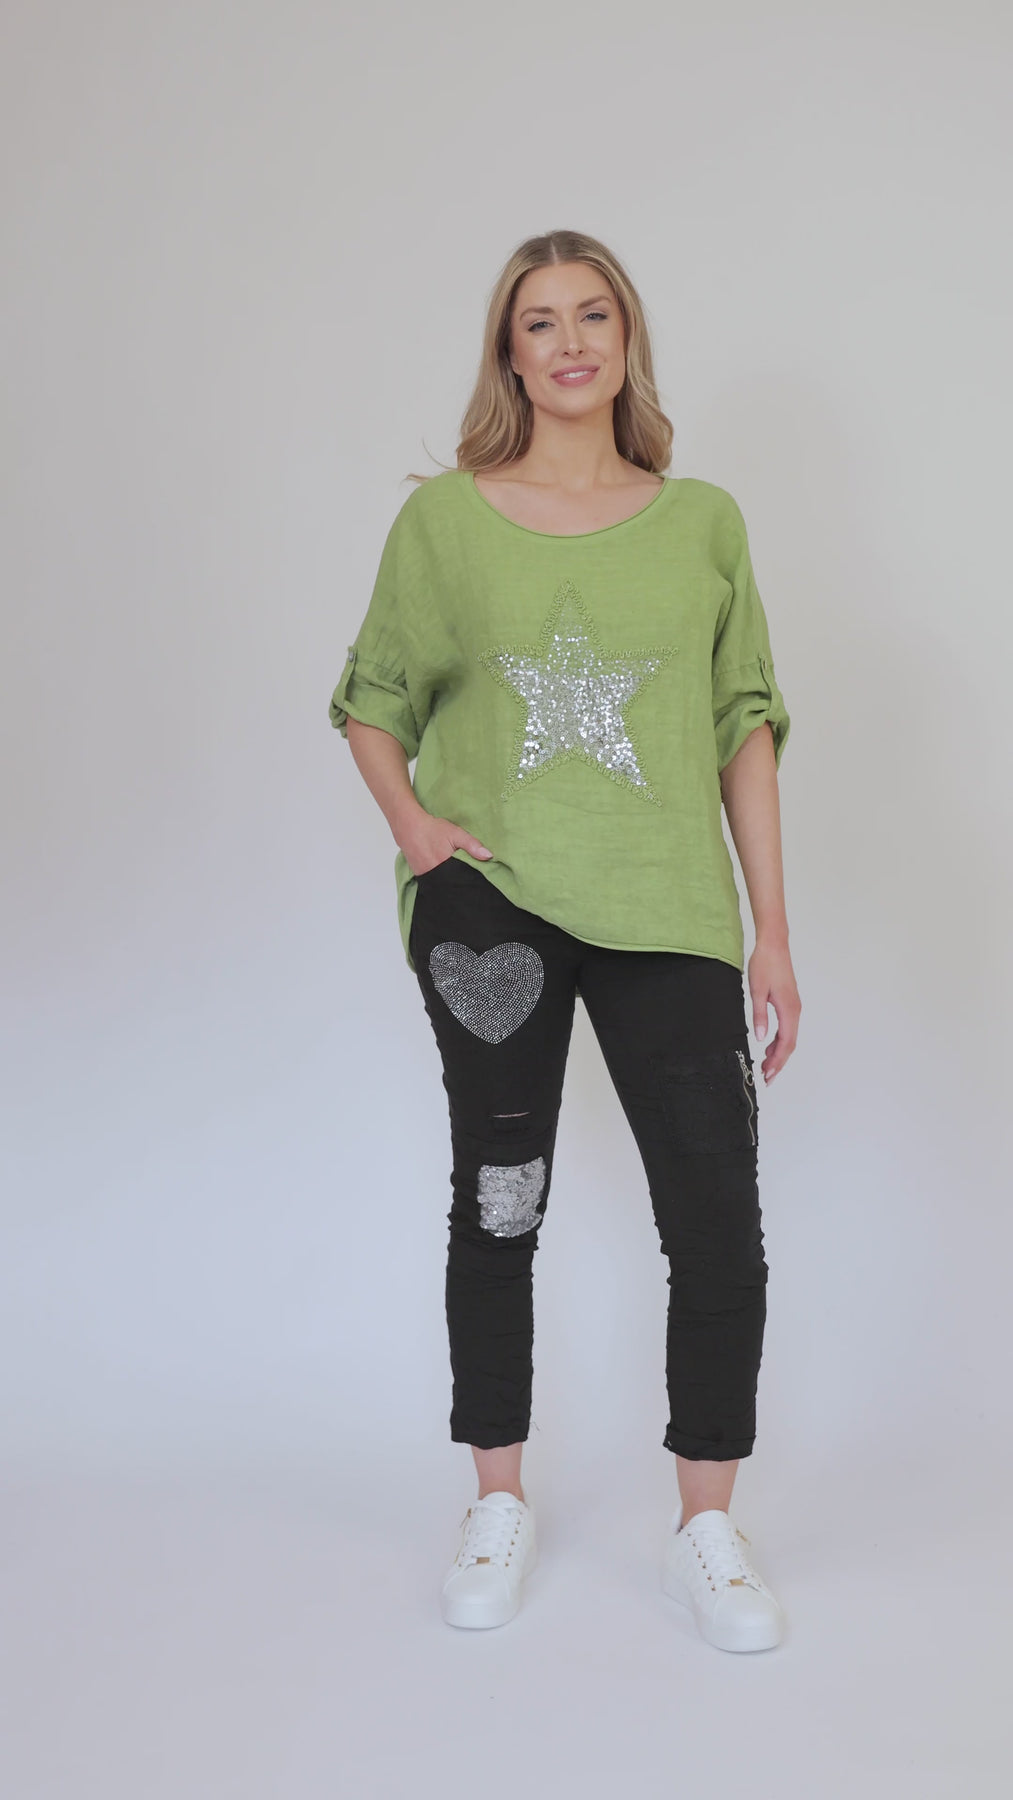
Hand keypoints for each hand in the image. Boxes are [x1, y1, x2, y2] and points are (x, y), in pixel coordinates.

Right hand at [399, 811, 494, 878]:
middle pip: (452, 884)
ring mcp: (425, 876)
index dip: (470, 879)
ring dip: (449, 880)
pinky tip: (444, 872)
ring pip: (442, 883)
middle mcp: (434, 875)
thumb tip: (489, 856)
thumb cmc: (432, 829)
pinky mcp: (419, 875)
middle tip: (467, 877)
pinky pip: (433, 881)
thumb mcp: (456, 833)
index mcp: (445, 866)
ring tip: (456, 875)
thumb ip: (472, 845)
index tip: (477, 879)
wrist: (408, 825)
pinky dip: (440, 878)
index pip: (462, 879)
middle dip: (460, 881)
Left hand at [747, 939, 799, 1083]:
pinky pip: (787, 1028)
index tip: (767, 1074)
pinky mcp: (790, 1003)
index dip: (777, 1061)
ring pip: (789, 1037)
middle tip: (766, 1077)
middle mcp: (795, 1010)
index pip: (786, 1043)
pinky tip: (768, 1046)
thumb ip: (759, 1016)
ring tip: (765, 1066)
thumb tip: (760, 1039)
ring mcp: (794, 1007)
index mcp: (789, 1010)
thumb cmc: (765, 965)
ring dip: (778, 1053)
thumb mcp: (757, 991)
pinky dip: (779, 1041)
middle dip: (779, 1062)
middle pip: (790, 1044)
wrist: (774, 945)